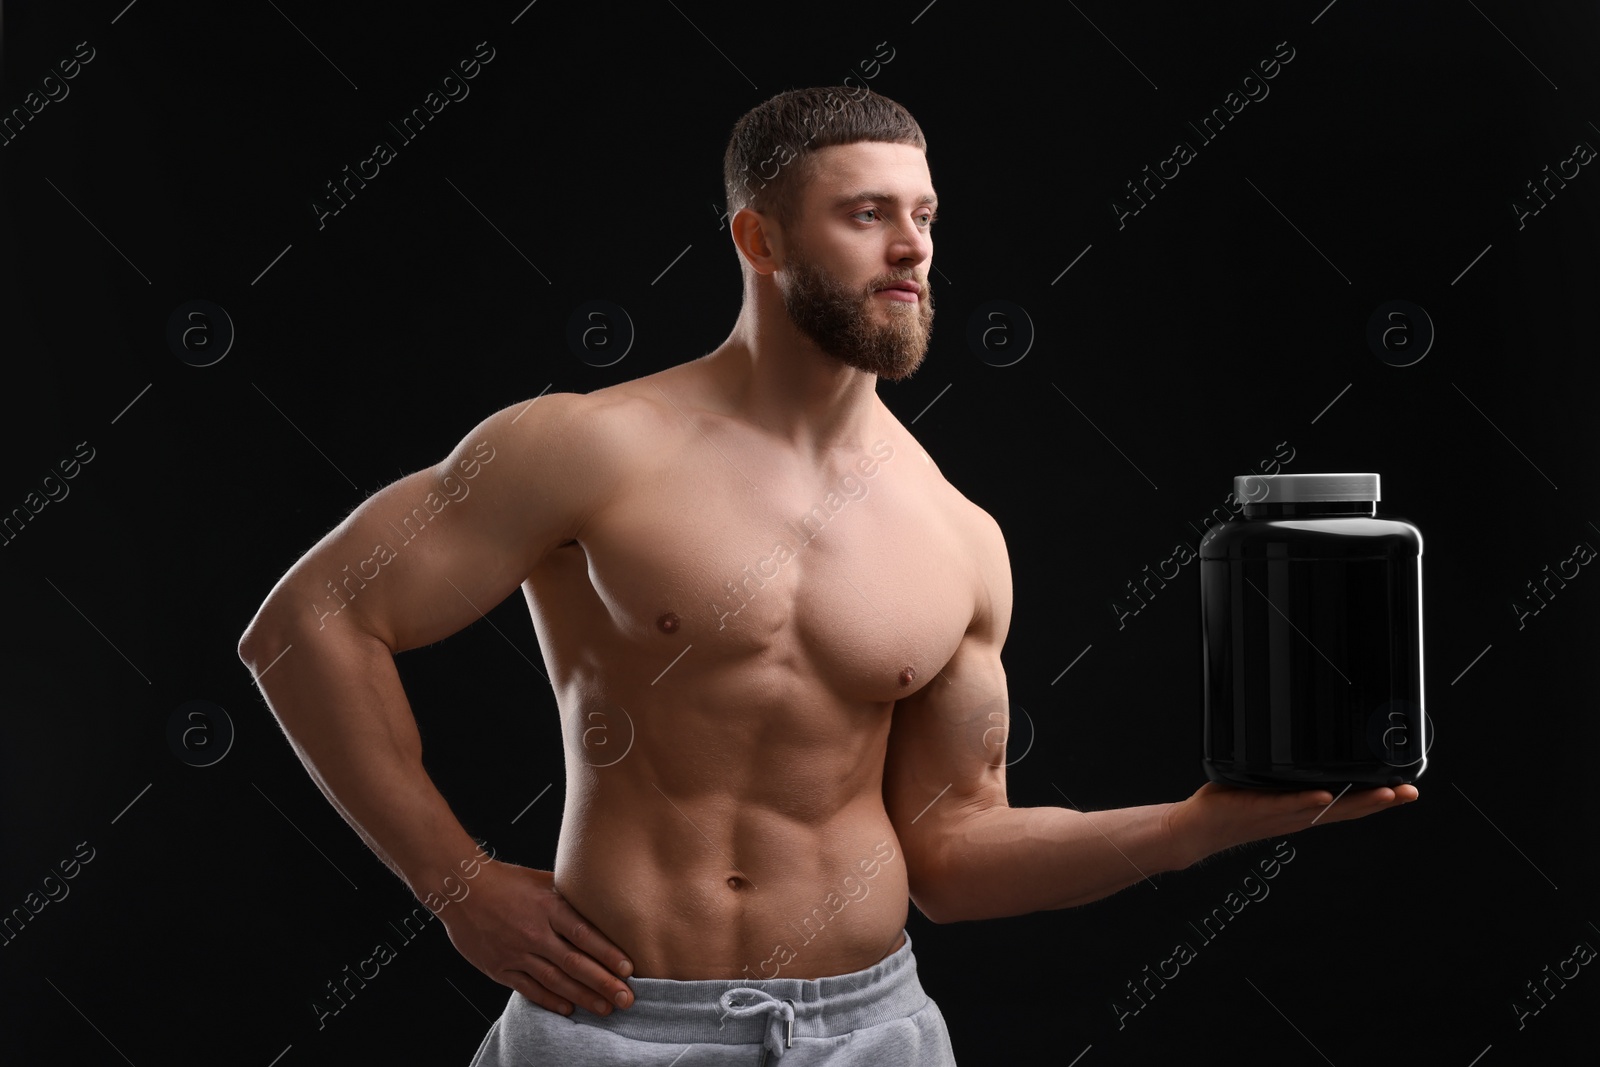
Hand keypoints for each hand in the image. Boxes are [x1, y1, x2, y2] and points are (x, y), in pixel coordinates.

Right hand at [438, 860, 634, 1016]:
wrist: (461, 889)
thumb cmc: (505, 881)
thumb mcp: (543, 879)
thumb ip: (569, 895)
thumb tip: (599, 902)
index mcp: (548, 907)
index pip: (584, 934)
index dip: (608, 953)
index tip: (628, 968)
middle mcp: (535, 932)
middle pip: (574, 963)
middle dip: (603, 983)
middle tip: (626, 998)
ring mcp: (516, 952)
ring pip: (555, 980)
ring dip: (583, 997)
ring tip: (605, 1008)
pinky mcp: (500, 967)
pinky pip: (528, 989)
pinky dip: (550, 1001)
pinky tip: (568, 1008)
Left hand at [1165, 781, 1418, 867]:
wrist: (1198, 828)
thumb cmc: (1230, 806)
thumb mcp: (1268, 786)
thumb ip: (1286, 773)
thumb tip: (1294, 742)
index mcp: (1304, 811)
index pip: (1349, 805)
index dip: (1380, 799)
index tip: (1407, 788)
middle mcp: (1299, 816)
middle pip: (1349, 810)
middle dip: (1382, 801)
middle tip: (1410, 791)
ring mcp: (1281, 814)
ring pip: (1325, 809)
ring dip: (1356, 802)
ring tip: (1384, 792)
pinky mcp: (1258, 808)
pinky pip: (1286, 805)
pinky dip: (1306, 801)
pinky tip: (1324, 796)